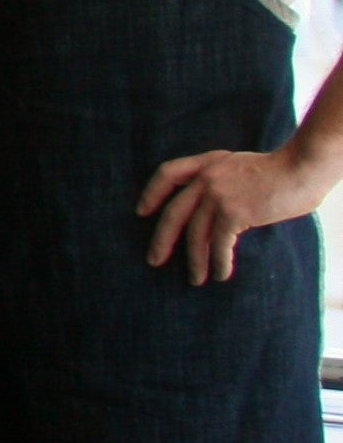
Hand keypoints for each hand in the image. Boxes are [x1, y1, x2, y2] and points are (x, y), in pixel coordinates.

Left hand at [140, 145, 331, 284]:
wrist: (300, 169)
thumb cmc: (278, 171)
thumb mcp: (239, 166)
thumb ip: (220, 180)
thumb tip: (210, 210)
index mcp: (207, 163)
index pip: (168, 173)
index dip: (152, 193)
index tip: (142, 212)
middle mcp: (206, 177)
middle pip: (174, 212)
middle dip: (161, 239)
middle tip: (153, 260)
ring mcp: (217, 194)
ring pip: (195, 234)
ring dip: (194, 260)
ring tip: (194, 280)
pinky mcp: (233, 212)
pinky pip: (218, 243)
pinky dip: (218, 261)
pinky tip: (220, 274)